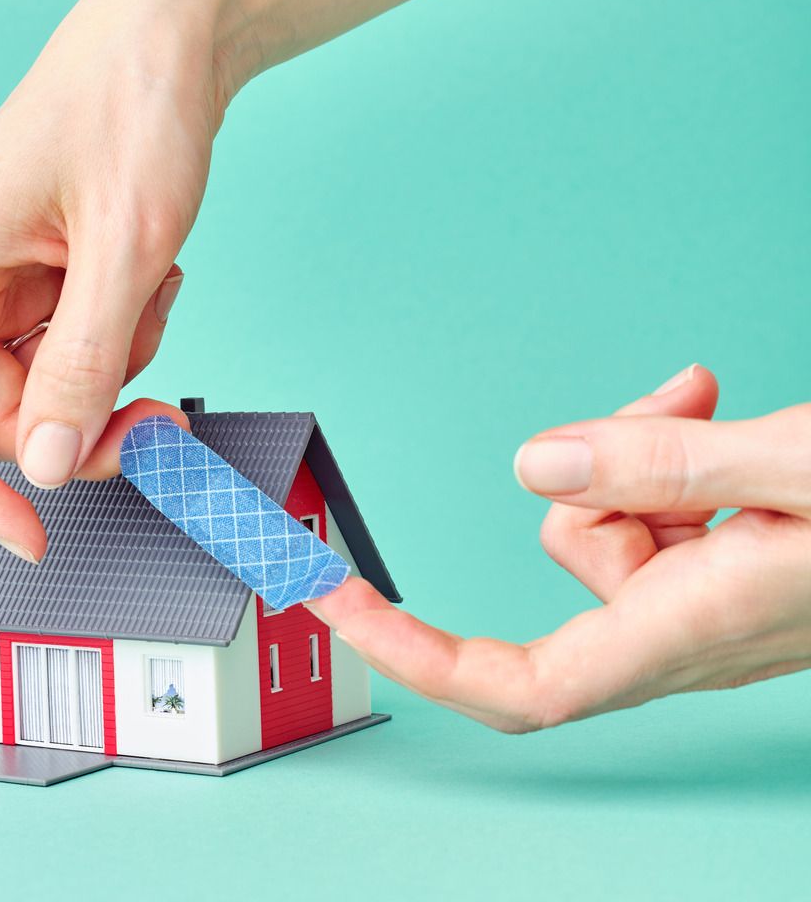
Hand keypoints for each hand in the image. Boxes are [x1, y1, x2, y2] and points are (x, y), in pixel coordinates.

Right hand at [0, 0, 230, 560]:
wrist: (168, 33)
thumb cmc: (133, 105)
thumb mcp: (125, 247)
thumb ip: (83, 364)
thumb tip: (49, 467)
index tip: (30, 535)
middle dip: (79, 424)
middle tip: (159, 422)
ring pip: (39, 385)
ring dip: (109, 369)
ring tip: (154, 288)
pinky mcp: (33, 272)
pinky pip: (67, 346)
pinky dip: (118, 334)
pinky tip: (149, 273)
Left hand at [309, 365, 810, 731]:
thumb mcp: (800, 466)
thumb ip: (667, 467)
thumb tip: (534, 462)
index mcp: (697, 630)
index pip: (523, 684)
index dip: (416, 655)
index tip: (331, 602)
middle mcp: (694, 629)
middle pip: (569, 561)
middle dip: (596, 473)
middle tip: (673, 409)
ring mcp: (715, 600)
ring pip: (609, 520)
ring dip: (645, 451)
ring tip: (718, 411)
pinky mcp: (734, 564)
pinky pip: (656, 507)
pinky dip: (672, 454)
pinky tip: (717, 416)